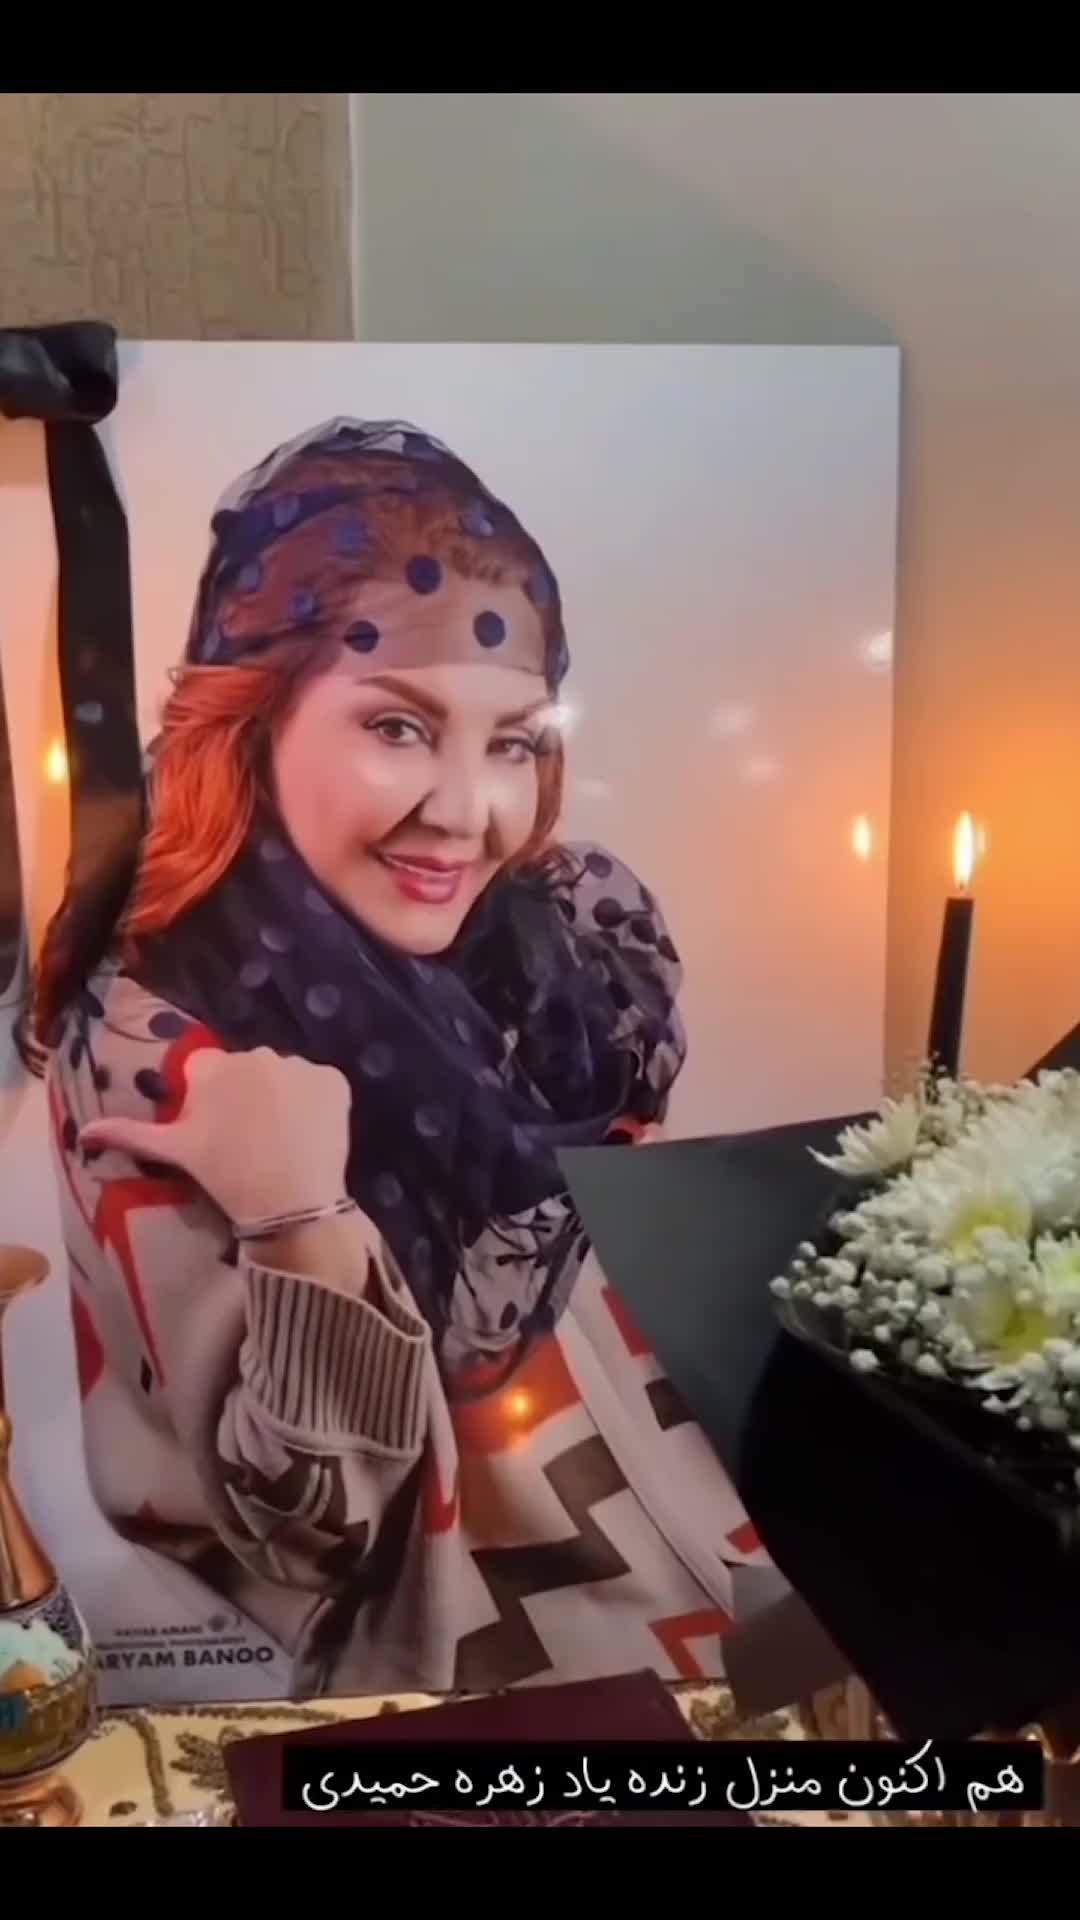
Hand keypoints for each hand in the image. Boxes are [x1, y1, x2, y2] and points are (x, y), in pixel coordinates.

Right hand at [80, 1046, 351, 1225]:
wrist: (290, 1202)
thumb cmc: (226, 1174)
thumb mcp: (175, 1152)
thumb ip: (130, 1133)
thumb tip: (85, 1131)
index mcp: (213, 1066)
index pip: (205, 1068)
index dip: (209, 1097)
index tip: (216, 1128)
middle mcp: (255, 1053)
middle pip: (247, 1069)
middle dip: (246, 1094)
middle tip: (249, 1139)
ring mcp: (298, 1064)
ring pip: (285, 1076)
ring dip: (282, 1098)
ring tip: (282, 1139)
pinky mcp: (334, 1079)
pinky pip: (320, 1084)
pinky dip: (316, 1103)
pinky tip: (309, 1133)